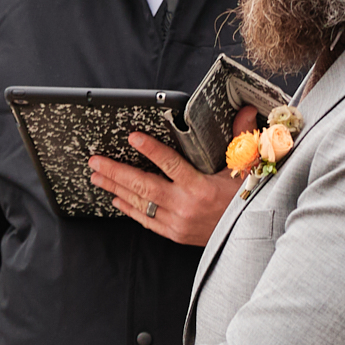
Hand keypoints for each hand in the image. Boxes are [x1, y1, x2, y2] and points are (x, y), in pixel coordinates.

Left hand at [89, 113, 254, 245]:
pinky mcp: (173, 233)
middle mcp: (185, 205)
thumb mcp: (246, 167)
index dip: (150, 150)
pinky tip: (115, 198)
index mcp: (201, 187)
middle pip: (143, 185)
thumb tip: (247, 110)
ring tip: (97, 176)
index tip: (133, 138)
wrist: (249, 234)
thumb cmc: (246, 198)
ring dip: (115, 188)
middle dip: (116, 171)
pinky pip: (145, 220)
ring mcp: (177, 222)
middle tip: (95, 161)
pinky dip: (129, 208)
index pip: (170, 164)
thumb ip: (242, 137)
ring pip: (139, 202)